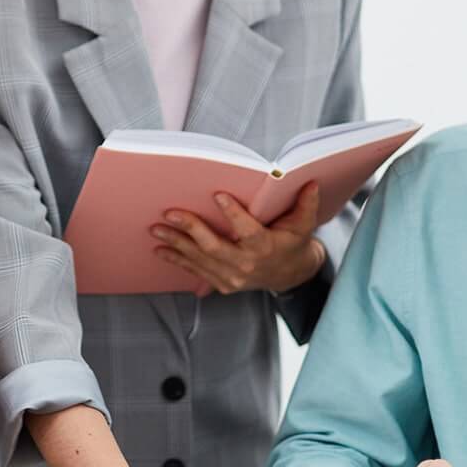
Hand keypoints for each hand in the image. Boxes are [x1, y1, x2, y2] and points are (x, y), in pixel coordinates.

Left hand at [151, 183, 327, 295]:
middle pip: (214, 247)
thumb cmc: (293, 243)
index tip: (218, 194)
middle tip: (170, 214)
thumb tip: (310, 182)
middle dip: (190, 229)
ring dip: (176, 244)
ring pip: (200, 260)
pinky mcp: (222, 284)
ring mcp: (232, 278)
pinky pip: (196, 271)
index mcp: (266, 248)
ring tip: (156, 230)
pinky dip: (177, 260)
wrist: (290, 275)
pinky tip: (160, 249)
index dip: (234, 214)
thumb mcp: (303, 226)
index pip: (249, 231)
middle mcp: (247, 266)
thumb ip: (305, 205)